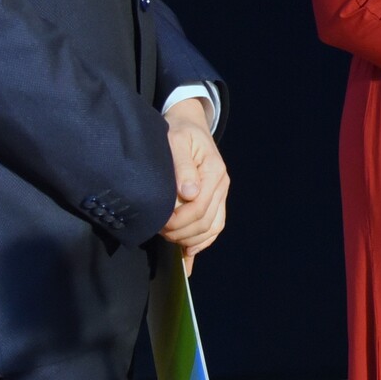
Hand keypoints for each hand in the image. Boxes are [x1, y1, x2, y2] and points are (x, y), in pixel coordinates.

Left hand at [159, 100, 229, 274]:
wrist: (189, 124)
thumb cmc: (178, 131)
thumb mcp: (176, 141)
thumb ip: (181, 166)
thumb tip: (189, 194)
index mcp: (214, 172)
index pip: (199, 208)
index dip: (178, 221)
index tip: (159, 221)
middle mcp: (221, 185)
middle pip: (205, 222)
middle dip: (180, 232)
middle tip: (158, 230)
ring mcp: (220, 194)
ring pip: (211, 229)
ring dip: (189, 239)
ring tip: (169, 237)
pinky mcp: (215, 199)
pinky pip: (214, 226)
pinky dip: (202, 243)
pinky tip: (188, 255)